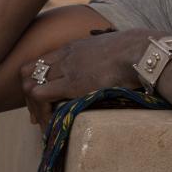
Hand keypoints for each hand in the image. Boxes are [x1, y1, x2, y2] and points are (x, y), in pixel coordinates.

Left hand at [19, 27, 158, 129]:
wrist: (143, 51)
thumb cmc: (137, 52)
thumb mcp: (114, 49)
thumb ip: (105, 57)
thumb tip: (114, 65)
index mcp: (74, 47)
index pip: (40, 62)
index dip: (36, 82)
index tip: (43, 100)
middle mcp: (65, 56)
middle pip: (28, 73)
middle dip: (29, 96)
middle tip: (37, 115)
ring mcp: (66, 69)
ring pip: (30, 86)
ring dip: (34, 107)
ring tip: (43, 124)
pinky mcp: (71, 83)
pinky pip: (41, 96)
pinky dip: (41, 111)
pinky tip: (49, 123)